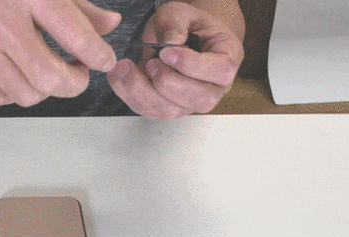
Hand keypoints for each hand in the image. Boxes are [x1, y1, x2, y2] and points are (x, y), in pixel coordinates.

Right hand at [0, 0, 120, 106]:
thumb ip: (78, 6)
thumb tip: (110, 26)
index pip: (76, 35)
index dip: (98, 55)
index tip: (104, 61)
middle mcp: (0, 21)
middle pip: (50, 77)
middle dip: (74, 83)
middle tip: (78, 74)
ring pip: (27, 94)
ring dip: (46, 90)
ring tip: (47, 72)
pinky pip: (0, 98)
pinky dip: (16, 92)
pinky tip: (18, 73)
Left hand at [107, 1, 243, 118]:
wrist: (180, 39)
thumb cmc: (188, 27)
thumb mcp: (182, 13)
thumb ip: (176, 23)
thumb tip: (172, 41)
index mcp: (227, 59)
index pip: (220, 72)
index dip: (192, 66)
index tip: (167, 52)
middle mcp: (214, 88)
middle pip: (198, 99)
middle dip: (168, 82)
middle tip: (150, 62)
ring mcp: (191, 103)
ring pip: (170, 110)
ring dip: (143, 91)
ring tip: (126, 68)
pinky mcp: (169, 109)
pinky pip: (150, 111)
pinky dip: (131, 95)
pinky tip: (121, 77)